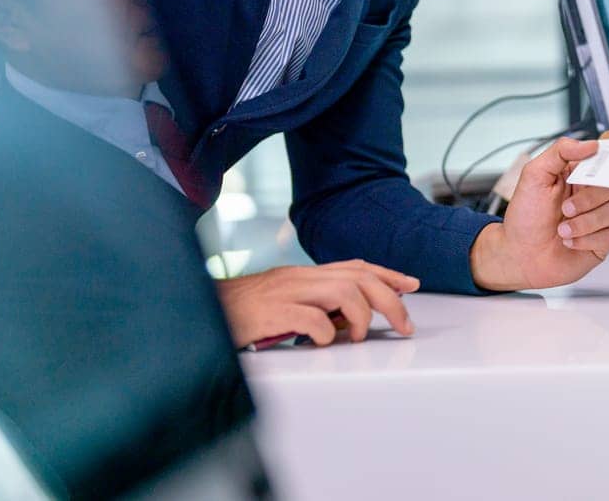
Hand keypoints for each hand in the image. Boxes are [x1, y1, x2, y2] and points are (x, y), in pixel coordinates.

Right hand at [216, 260, 418, 347]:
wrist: (198, 311)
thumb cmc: (239, 313)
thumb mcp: (283, 303)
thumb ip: (312, 306)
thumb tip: (344, 320)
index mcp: (303, 274)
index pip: (356, 266)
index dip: (387, 275)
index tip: (410, 285)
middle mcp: (298, 276)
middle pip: (358, 277)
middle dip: (389, 299)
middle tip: (404, 324)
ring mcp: (285, 291)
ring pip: (343, 292)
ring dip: (360, 317)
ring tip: (357, 337)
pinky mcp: (271, 311)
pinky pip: (310, 317)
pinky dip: (324, 332)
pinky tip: (321, 342)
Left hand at [471, 137, 608, 290]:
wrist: (519, 256)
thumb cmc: (524, 218)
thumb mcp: (534, 175)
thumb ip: (560, 152)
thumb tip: (590, 145)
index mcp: (577, 176)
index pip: (604, 162)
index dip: (607, 164)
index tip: (599, 171)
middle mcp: (590, 196)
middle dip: (589, 199)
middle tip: (566, 208)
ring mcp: (597, 219)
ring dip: (584, 222)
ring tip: (562, 230)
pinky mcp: (600, 242)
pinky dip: (586, 239)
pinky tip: (569, 242)